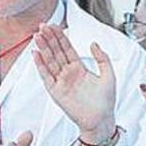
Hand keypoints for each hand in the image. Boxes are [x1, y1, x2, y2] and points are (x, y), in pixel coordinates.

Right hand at [32, 24, 115, 143]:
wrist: (101, 120)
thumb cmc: (106, 101)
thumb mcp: (109, 76)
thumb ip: (102, 58)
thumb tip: (94, 43)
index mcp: (80, 69)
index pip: (67, 49)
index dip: (61, 37)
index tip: (54, 26)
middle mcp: (69, 74)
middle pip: (56, 52)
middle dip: (49, 39)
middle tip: (43, 26)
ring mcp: (61, 82)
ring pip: (50, 61)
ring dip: (43, 48)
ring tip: (37, 35)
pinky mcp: (56, 91)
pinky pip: (46, 76)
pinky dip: (41, 65)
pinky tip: (36, 54)